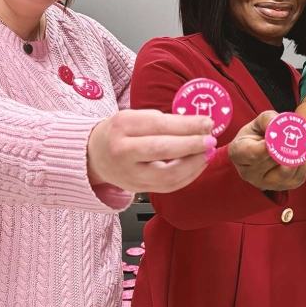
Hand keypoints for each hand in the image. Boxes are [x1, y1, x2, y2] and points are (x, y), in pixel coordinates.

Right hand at [87, 109, 214, 193]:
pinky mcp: (138, 189)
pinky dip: (187, 176)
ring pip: (167, 174)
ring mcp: (130, 174)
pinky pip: (168, 186)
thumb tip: (200, 125)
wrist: (94, 155)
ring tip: (208, 153)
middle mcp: (123, 151)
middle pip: (161, 149)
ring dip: (193, 164)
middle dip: (191, 145)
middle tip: (210, 140)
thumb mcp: (135, 117)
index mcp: (123, 126)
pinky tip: (198, 165)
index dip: (187, 125)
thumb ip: (164, 121)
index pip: (159, 125)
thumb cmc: (120, 132)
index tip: (208, 123)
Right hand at [228, 111, 305, 190]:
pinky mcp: (280, 188)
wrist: (258, 150)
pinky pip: (296, 179)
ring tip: (299, 146)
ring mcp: (263, 183)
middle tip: (296, 137)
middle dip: (285, 149)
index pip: (252, 153)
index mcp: (238, 153)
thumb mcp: (258, 123)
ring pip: (285, 173)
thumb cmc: (256, 134)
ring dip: (295, 158)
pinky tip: (300, 156)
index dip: (266, 148)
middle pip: (271, 162)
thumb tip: (280, 124)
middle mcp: (248, 172)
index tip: (277, 138)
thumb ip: (268, 120)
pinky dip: (302, 167)